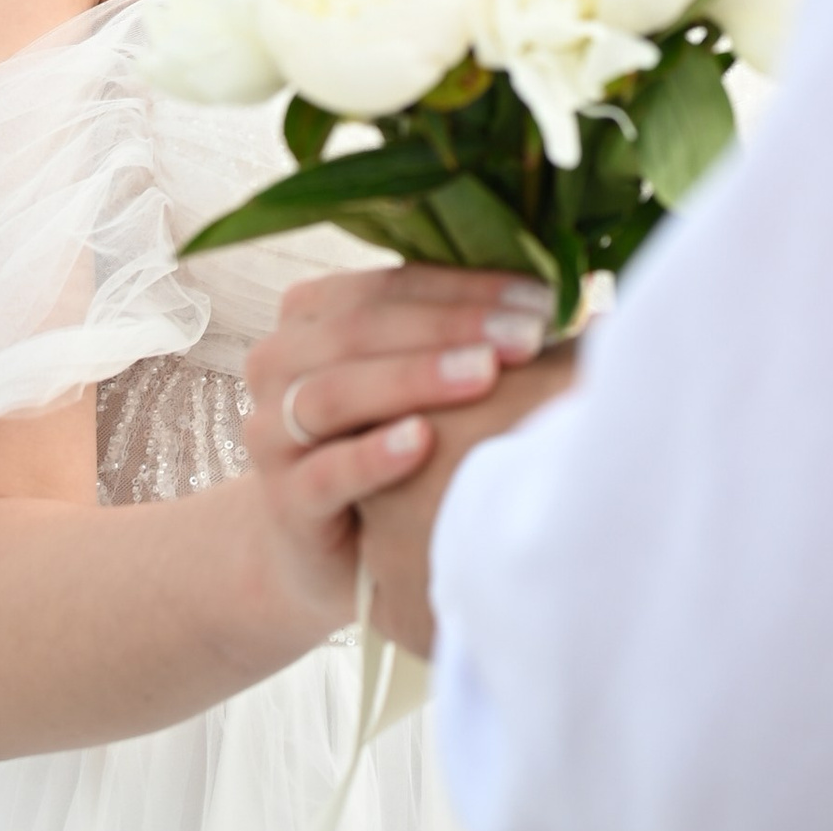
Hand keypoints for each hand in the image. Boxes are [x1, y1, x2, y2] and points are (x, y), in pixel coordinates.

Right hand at [243, 266, 552, 629]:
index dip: (467, 287)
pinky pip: (324, 471)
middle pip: (362, 327)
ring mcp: (271, 431)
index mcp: (312, 312)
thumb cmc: (389, 440)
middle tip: (527, 335)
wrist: (330, 549)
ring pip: (336, 390)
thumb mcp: (416, 376)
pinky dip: (373, 453)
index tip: (542, 300)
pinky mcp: (284, 501)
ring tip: (486, 374)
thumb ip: (458, 328)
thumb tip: (562, 293)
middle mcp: (279, 360)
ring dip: (417, 378)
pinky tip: (422, 442)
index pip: (391, 282)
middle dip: (453, 326)